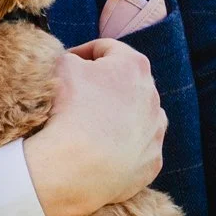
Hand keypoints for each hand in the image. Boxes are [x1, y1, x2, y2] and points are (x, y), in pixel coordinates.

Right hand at [20, 39, 165, 215]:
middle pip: (126, 83)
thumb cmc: (68, 109)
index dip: (82, 52)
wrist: (75, 165)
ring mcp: (155, 131)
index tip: (66, 63)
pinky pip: (138, 149)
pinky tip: (101, 152)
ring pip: (138, 116)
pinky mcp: (152, 161)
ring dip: (119, 116)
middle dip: (103, 85)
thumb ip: (70, 55)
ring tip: (92, 125)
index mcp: (133, 66)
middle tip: (76, 95)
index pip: (106, 49)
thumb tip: (73, 61)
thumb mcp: (61, 65)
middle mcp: (152, 96)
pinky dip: (122, 148)